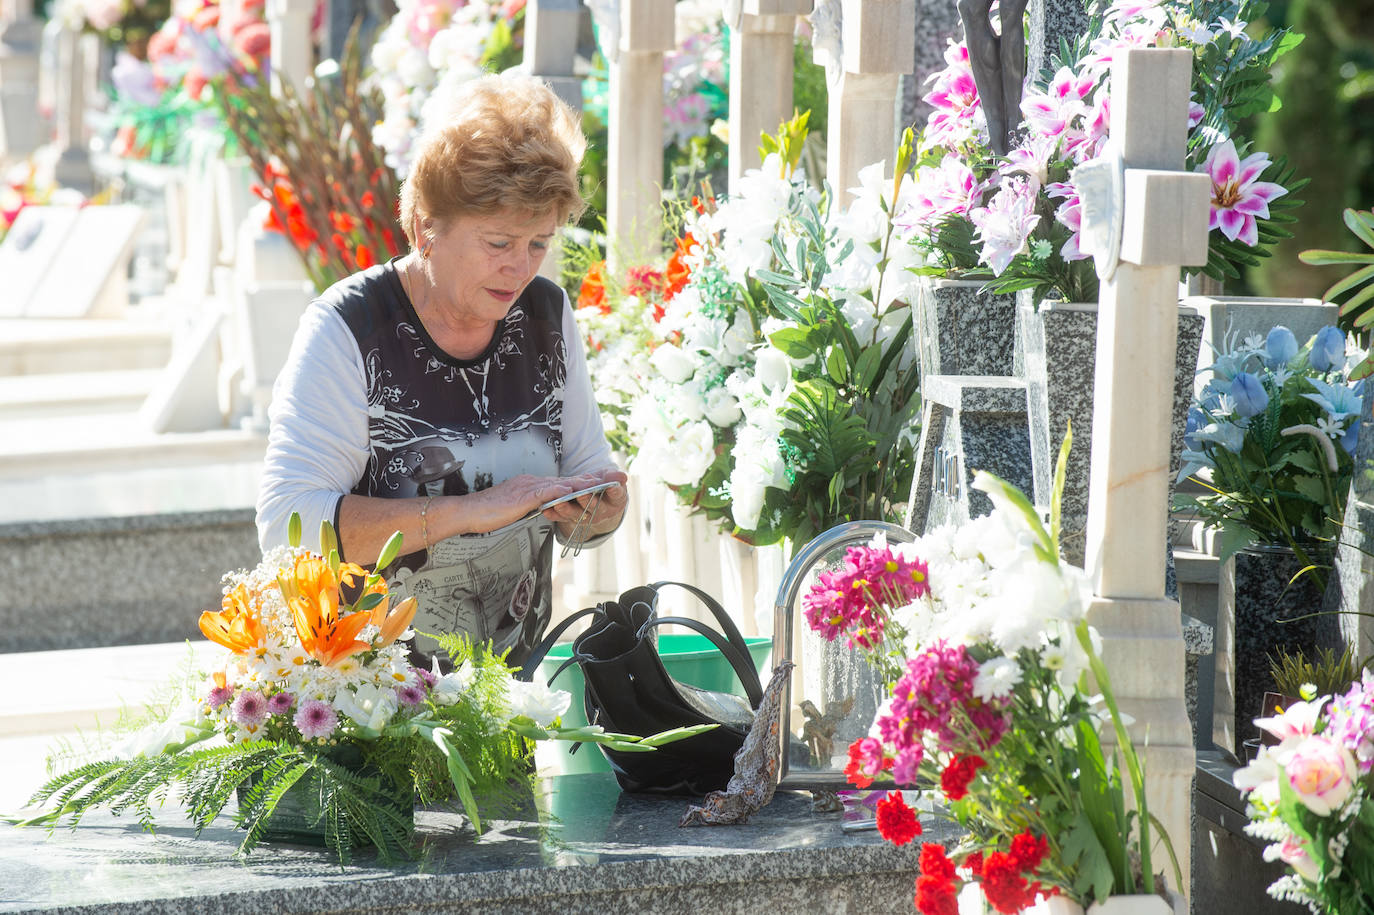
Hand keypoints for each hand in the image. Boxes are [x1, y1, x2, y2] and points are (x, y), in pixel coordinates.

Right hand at [466, 473, 587, 532]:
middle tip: (607, 477)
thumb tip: (544, 506)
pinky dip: (556, 491)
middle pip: (564, 480)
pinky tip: (569, 491)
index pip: (560, 482)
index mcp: (531, 484)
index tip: (598, 480)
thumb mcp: (516, 507)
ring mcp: (526, 488)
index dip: (580, 481)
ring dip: (578, 484)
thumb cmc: (489, 512)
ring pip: (557, 484)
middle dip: (587, 479)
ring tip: (596, 482)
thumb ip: (531, 504)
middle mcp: (531, 482)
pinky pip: (541, 493)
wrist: (469, 511)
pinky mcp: (520, 498)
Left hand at [541, 468, 628, 537]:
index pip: (615, 496)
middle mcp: (599, 512)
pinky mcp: (570, 516)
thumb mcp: (613, 480)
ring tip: (558, 503)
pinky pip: (561, 517)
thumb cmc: (606, 488)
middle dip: (586, 501)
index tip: (611, 488)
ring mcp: (584, 515)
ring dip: (566, 509)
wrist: (597, 499)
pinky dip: (553, 514)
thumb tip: (622, 477)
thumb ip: (615, 477)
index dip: (614, 492)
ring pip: (575, 514)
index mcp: (614, 502)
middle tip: (581, 494)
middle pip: (593, 508)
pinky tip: (546, 509)